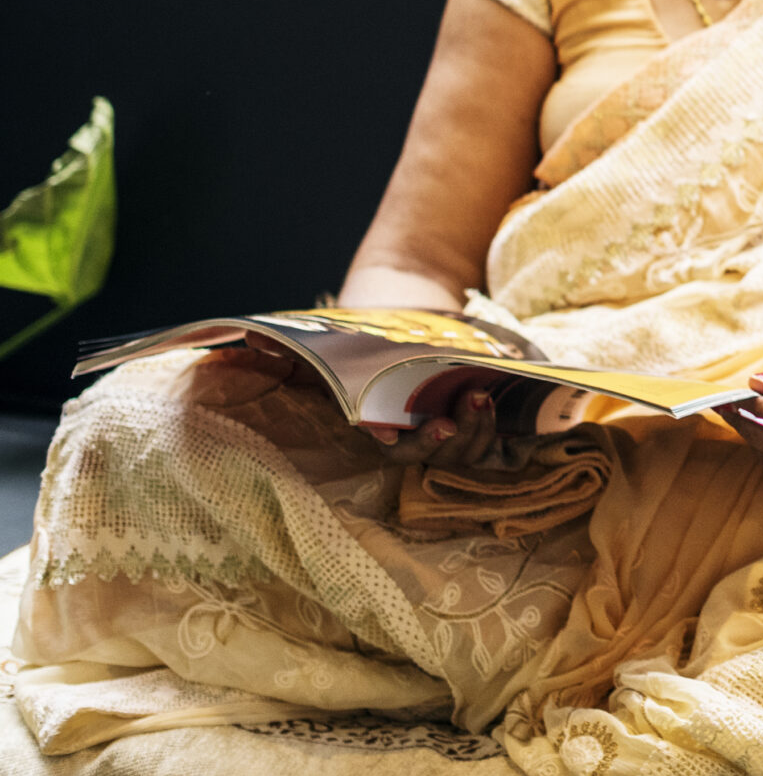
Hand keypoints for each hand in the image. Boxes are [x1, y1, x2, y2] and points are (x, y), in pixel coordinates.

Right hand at [206, 337, 503, 467]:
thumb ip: (288, 349)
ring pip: (460, 451)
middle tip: (448, 422)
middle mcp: (406, 436)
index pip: (377, 440)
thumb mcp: (324, 342)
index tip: (389, 432)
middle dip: (438, 444)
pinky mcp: (472, 421)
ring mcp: (441, 431)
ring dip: (473, 431)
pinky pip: (486, 439)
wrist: (407, 320)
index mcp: (370, 422)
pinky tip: (498, 402)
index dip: (385, 437)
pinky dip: (493, 426)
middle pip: (423, 455)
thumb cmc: (359, 339)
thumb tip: (251, 341)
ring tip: (480, 397)